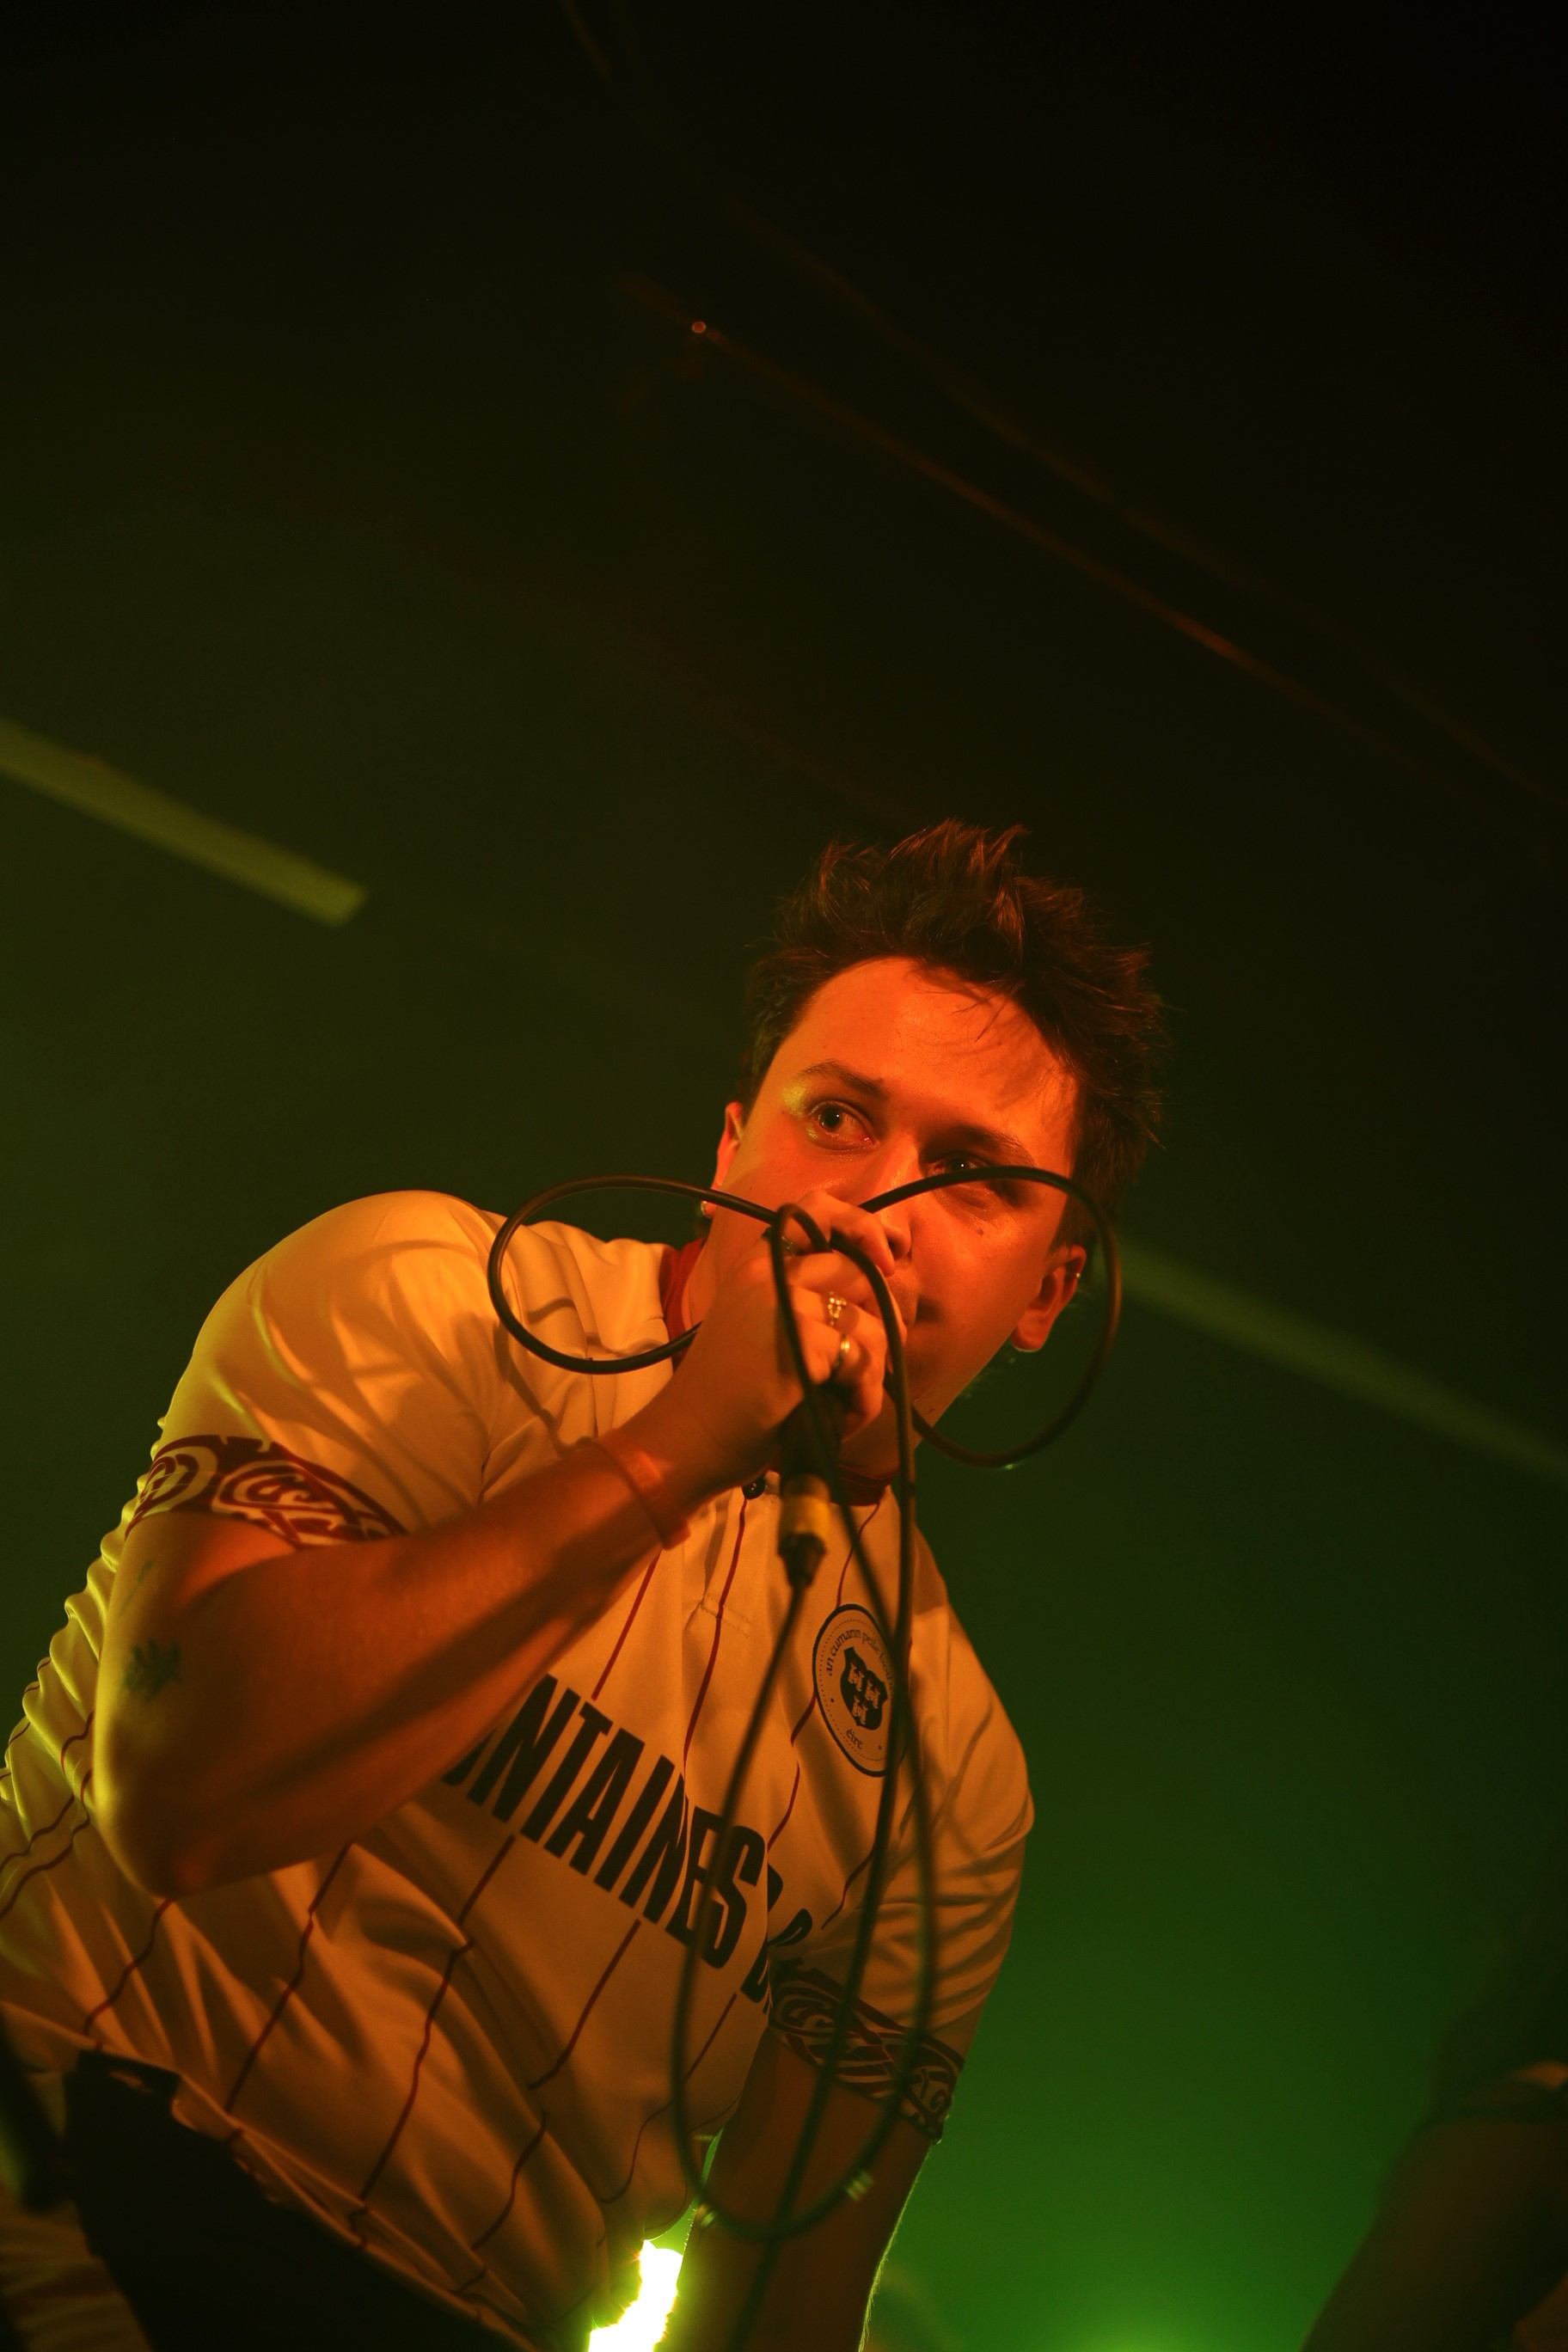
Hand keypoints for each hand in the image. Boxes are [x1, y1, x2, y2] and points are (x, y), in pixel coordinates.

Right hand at [634, 1189, 905, 1499]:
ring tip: (851, 1404)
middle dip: (885, 1321)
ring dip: (874, 1372)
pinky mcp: (801, 1341)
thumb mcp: (759, 1324)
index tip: (886, 1260)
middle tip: (871, 1365)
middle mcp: (770, 1271)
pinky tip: (845, 1418)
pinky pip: (864, 1361)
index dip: (863, 1225)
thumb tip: (879, 1299)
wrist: (689, 1437)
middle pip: (863, 1273)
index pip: (817, 1208)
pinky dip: (865, 1396)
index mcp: (757, 1262)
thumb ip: (804, 1299)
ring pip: (872, 1324)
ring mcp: (784, 1302)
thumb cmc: (727, 1393)